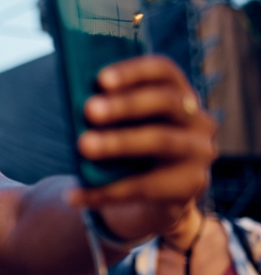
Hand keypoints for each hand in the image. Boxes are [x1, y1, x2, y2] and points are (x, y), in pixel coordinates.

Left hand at [68, 55, 216, 238]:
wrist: (155, 203)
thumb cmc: (132, 154)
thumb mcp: (126, 130)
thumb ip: (110, 116)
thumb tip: (77, 106)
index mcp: (180, 95)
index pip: (164, 72)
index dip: (134, 72)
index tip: (100, 79)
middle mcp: (198, 120)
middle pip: (166, 102)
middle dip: (125, 105)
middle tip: (89, 110)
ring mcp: (199, 152)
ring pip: (160, 140)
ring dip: (118, 142)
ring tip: (83, 146)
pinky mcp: (191, 185)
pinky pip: (145, 187)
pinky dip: (104, 191)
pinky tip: (75, 195)